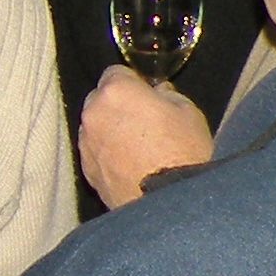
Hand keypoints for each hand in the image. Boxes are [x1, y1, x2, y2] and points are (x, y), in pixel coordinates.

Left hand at [80, 69, 214, 207]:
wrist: (169, 203)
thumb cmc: (183, 152)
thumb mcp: (188, 112)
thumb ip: (168, 94)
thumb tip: (159, 92)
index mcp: (116, 91)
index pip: (115, 72)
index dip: (133, 82)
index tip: (146, 94)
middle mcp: (94, 114)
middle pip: (100, 99)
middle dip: (117, 104)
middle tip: (143, 120)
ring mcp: (87, 144)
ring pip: (95, 126)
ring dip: (109, 130)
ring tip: (137, 147)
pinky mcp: (87, 171)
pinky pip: (95, 152)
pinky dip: (107, 154)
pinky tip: (130, 165)